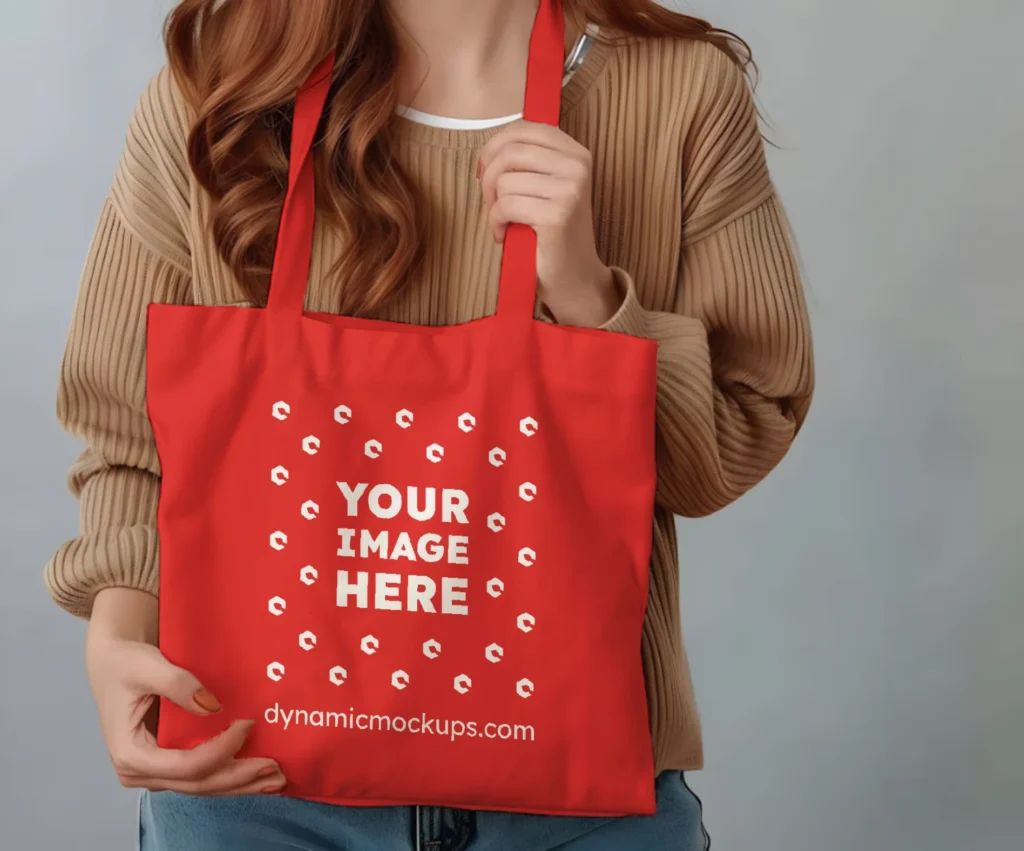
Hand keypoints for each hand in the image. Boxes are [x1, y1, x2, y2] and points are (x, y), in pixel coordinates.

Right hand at [86, 589, 284, 795]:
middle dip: (239, 778)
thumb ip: (177, 684)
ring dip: (240, 784)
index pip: (186, 765)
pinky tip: (256, 775)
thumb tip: (211, 706)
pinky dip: (229, 776)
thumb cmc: (126, 664)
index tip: (248, 724)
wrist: (113, 664)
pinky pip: (201, 776)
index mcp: (131, 754)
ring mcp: (155, 772)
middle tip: (276, 769)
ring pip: (202, 786)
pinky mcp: (168, 765)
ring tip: (276, 780)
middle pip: (198, 784)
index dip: (221, 751)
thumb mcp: (147, 666)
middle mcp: (141, 772)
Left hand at [478, 122, 620, 326]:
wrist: (574, 278)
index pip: (524, 129)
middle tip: (490, 203)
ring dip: (492, 206)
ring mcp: (570, 189)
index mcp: (576, 153)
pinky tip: (504, 235)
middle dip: (489, 178)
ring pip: (504, 181)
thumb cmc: (552, 233)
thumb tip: (489, 150)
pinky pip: (505, 205)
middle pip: (510, 152)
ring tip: (502, 223)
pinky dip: (495, 222)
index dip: (495, 147)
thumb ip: (528, 162)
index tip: (485, 171)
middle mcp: (578, 166)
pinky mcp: (557, 214)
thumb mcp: (545, 187)